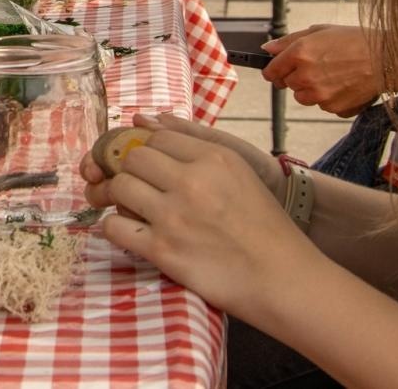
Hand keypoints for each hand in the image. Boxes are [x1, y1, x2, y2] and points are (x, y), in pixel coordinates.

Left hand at [81, 112, 314, 313]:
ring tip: (132, 208)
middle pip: (132, 159)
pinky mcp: (163, 250)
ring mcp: (174, 216)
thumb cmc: (263, 224)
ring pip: (119, 188)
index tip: (146, 165)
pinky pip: (115, 227)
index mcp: (213, 158)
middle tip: (136, 187)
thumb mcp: (238, 171)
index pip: (156, 137)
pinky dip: (115, 228)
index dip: (145, 149)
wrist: (283, 278)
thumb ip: (193, 141)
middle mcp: (191, 181)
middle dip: (128, 170)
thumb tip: (144, 120)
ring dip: (117, 197)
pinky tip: (130, 232)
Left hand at [262, 25, 381, 116]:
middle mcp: (306, 77)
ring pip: (304, 97)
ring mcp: (320, 95)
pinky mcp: (334, 108)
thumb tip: (268, 49)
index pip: (271, 71)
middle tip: (317, 66)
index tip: (277, 70)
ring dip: (312, 89)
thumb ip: (288, 41)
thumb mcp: (319, 31)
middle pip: (287, 85)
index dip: (274, 70)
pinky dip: (330, 98)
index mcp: (299, 54)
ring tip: (333, 75)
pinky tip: (344, 84)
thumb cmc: (355, 40)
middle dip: (296, 76)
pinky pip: (323, 105)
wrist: (387, 58)